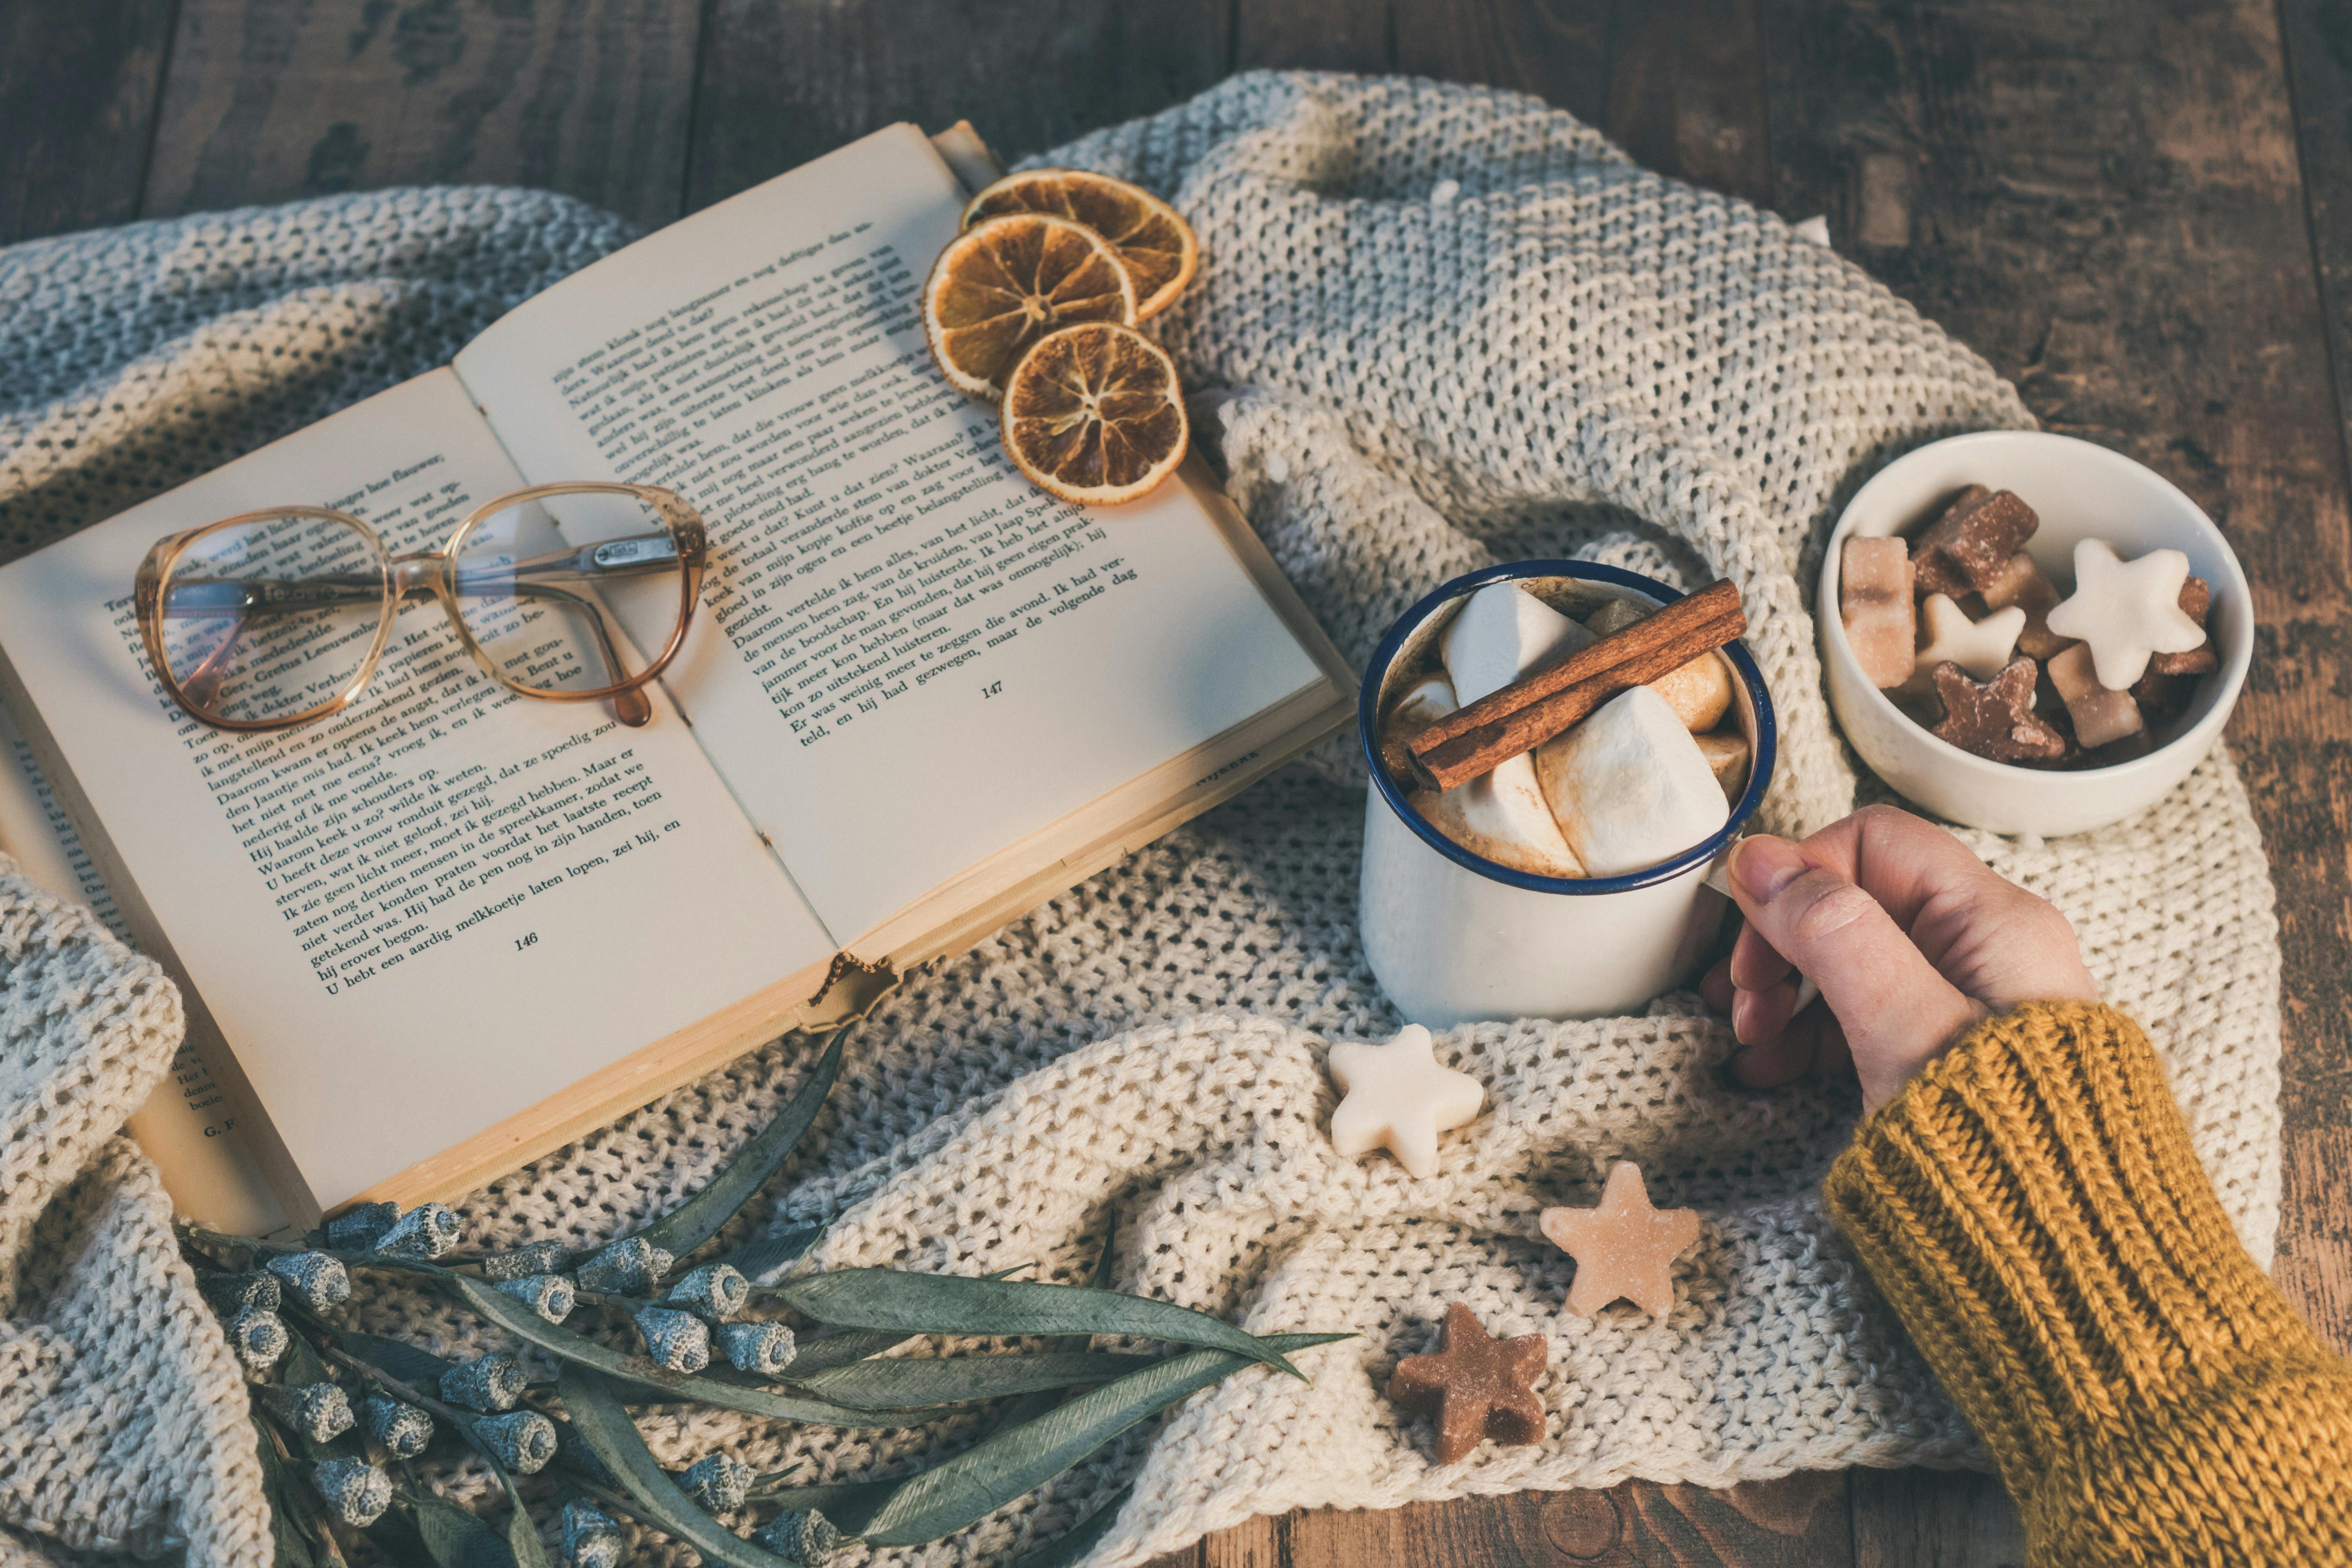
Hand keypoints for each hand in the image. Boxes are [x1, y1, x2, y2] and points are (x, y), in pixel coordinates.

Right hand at [1700, 804, 2097, 1113]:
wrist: (2067, 1257)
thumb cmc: (2002, 1148)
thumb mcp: (1904, 1028)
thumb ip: (1834, 934)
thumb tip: (1761, 859)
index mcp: (1992, 922)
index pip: (1874, 842)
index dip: (1800, 873)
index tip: (1749, 930)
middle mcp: (1986, 951)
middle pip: (1856, 901)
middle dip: (1783, 941)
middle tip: (1741, 998)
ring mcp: (1968, 1006)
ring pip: (1854, 963)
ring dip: (1787, 992)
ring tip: (1752, 1044)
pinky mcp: (1949, 1056)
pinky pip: (1866, 1018)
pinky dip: (1812, 1036)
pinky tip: (1774, 1069)